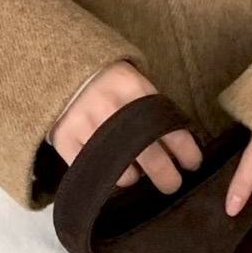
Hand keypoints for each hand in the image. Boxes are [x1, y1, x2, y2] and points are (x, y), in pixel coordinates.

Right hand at [49, 61, 202, 191]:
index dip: (186, 151)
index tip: (192, 164)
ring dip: (133, 176)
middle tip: (171, 184)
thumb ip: (152, 110)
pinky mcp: (65, 139)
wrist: (59, 68)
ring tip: (135, 174)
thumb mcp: (133, 84)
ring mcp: (86, 125)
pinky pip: (93, 170)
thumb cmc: (106, 80)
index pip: (170, 128)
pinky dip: (105, 176)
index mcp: (135, 90)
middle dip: (166, 176)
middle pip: (149, 155)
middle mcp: (112, 108)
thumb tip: (176, 149)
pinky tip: (111, 172)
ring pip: (121, 170)